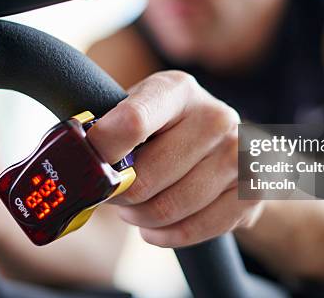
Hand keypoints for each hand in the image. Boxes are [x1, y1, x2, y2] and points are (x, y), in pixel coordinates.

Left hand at [87, 71, 262, 247]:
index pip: (132, 121)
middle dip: (120, 195)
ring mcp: (238, 154)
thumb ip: (107, 128)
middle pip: (147, 177)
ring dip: (140, 217)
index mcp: (178, 89)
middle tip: (114, 195)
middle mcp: (215, 116)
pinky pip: (195, 229)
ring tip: (136, 207)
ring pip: (169, 208)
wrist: (225, 145)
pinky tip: (157, 225)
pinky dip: (166, 235)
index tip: (88, 168)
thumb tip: (72, 157)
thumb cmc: (166, 131)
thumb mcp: (137, 113)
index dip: (102, 152)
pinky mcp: (252, 191)